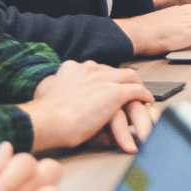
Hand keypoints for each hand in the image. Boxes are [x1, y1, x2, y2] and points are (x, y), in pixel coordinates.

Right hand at [20, 60, 150, 152]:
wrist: (46, 121)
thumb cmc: (44, 117)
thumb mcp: (48, 95)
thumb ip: (59, 91)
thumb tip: (57, 95)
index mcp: (73, 68)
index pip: (97, 69)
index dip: (105, 79)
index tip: (108, 86)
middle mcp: (90, 69)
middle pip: (115, 71)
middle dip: (124, 80)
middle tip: (130, 89)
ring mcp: (104, 79)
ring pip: (130, 77)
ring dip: (137, 87)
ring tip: (142, 96)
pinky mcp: (115, 92)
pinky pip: (137, 91)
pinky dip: (144, 96)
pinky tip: (147, 101)